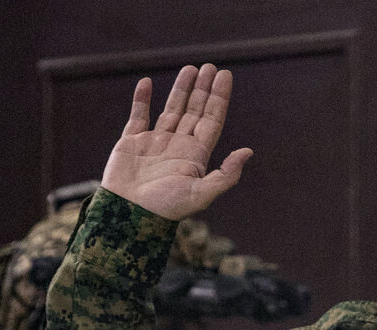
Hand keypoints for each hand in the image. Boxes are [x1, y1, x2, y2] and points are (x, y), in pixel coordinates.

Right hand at [101, 63, 252, 220]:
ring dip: (181, 90)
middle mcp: (178, 146)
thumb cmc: (165, 208)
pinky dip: (142, 99)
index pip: (211, 121)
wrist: (128, 216)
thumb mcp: (201, 194)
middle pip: (195, 112)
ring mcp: (155, 143)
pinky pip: (138, 116)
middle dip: (203, 90)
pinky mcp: (131, 143)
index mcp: (196, 156)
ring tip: (190, 69)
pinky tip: (147, 83)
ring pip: (171, 110)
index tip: (224, 76)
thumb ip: (226, 175)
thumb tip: (248, 151)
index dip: (218, 99)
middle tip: (210, 67)